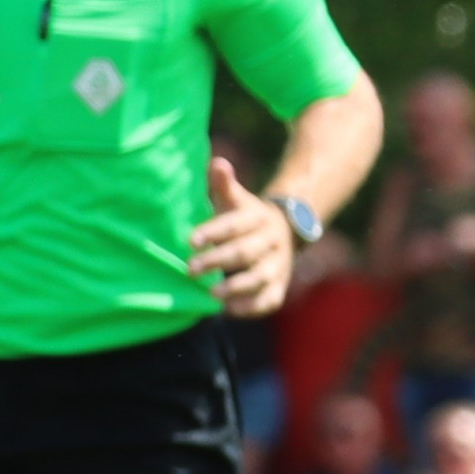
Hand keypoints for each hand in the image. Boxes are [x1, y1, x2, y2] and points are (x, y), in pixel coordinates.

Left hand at [191, 157, 302, 316]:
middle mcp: (270, 241)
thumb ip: (223, 184)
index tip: (190, 241)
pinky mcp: (279, 285)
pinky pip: (270, 299)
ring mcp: (276, 264)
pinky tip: (230, 310)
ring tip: (211, 294)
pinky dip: (252, 307)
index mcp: (256, 217)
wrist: (285, 231)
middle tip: (189, 269)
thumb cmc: (244, 216)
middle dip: (217, 261)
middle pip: (244, 252)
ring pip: (259, 277)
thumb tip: (217, 163)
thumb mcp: (235, 199)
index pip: (234, 225)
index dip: (213, 232)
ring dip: (236, 287)